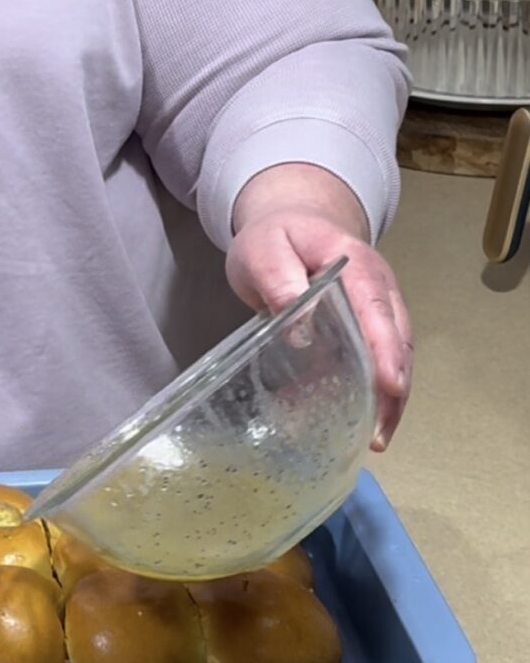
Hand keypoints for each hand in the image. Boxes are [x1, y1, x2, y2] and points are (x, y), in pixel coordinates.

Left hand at [227, 164, 412, 449]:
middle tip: (381, 435)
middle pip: (398, 341)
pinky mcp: (368, 329)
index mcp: (357, 266)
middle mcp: (379, 289)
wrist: (292, 222)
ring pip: (395, 357)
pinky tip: (357, 422)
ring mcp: (379, 309)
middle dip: (395, 389)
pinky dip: (372, 393)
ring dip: (390, 399)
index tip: (391, 386)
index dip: (386, 350)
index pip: (378, 310)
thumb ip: (279, 279)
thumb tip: (300, 328)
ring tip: (376, 440)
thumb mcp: (264, 249)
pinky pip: (377, 362)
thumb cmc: (276, 236)